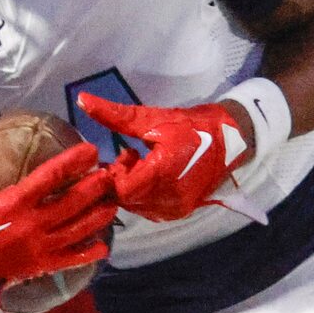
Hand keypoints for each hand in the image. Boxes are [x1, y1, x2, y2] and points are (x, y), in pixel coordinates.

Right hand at [0, 116, 114, 302]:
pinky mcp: (40, 265)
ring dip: (98, 216)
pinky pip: (71, 259)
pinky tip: (104, 244)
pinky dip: (89, 252)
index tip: (91, 150)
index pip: (51, 177)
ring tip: (113, 202)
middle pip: (73, 204)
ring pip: (77, 230)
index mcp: (13, 203)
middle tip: (110, 174)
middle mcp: (31, 225)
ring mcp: (38, 248)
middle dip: (95, 188)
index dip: (74, 162)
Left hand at [77, 94, 250, 222]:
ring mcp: (175, 208)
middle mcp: (169, 198)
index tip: (118, 155)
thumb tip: (81, 100)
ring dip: (131, 188)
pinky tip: (151, 176)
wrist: (232, 141)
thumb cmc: (192, 126)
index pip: (120, 188)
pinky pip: (149, 210)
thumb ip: (116, 115)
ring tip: (142, 164)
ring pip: (135, 206)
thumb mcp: (153, 118)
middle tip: (129, 156)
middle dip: (119, 180)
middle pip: (125, 199)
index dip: (111, 174)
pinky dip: (143, 195)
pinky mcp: (179, 212)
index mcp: (163, 173)